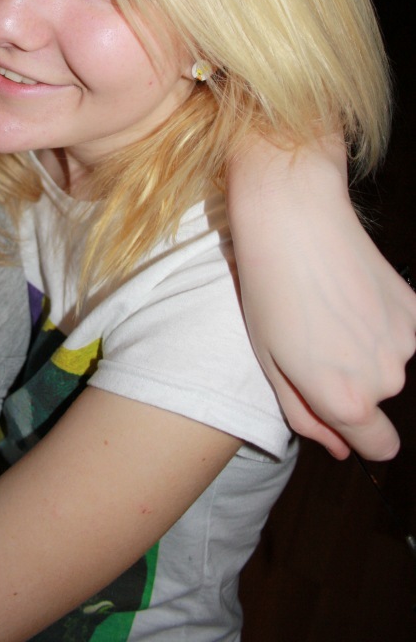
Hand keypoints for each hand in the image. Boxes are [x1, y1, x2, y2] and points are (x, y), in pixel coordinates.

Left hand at [227, 135, 415, 459]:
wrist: (294, 221)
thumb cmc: (270, 290)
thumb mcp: (271, 363)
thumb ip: (307, 416)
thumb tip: (341, 450)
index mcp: (346, 400)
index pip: (380, 448)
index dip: (360, 434)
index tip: (342, 410)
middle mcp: (385, 378)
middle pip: (379, 400)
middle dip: (352, 380)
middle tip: (314, 337)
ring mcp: (408, 342)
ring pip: (390, 363)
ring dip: (366, 347)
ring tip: (328, 310)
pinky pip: (402, 333)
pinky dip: (382, 321)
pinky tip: (351, 293)